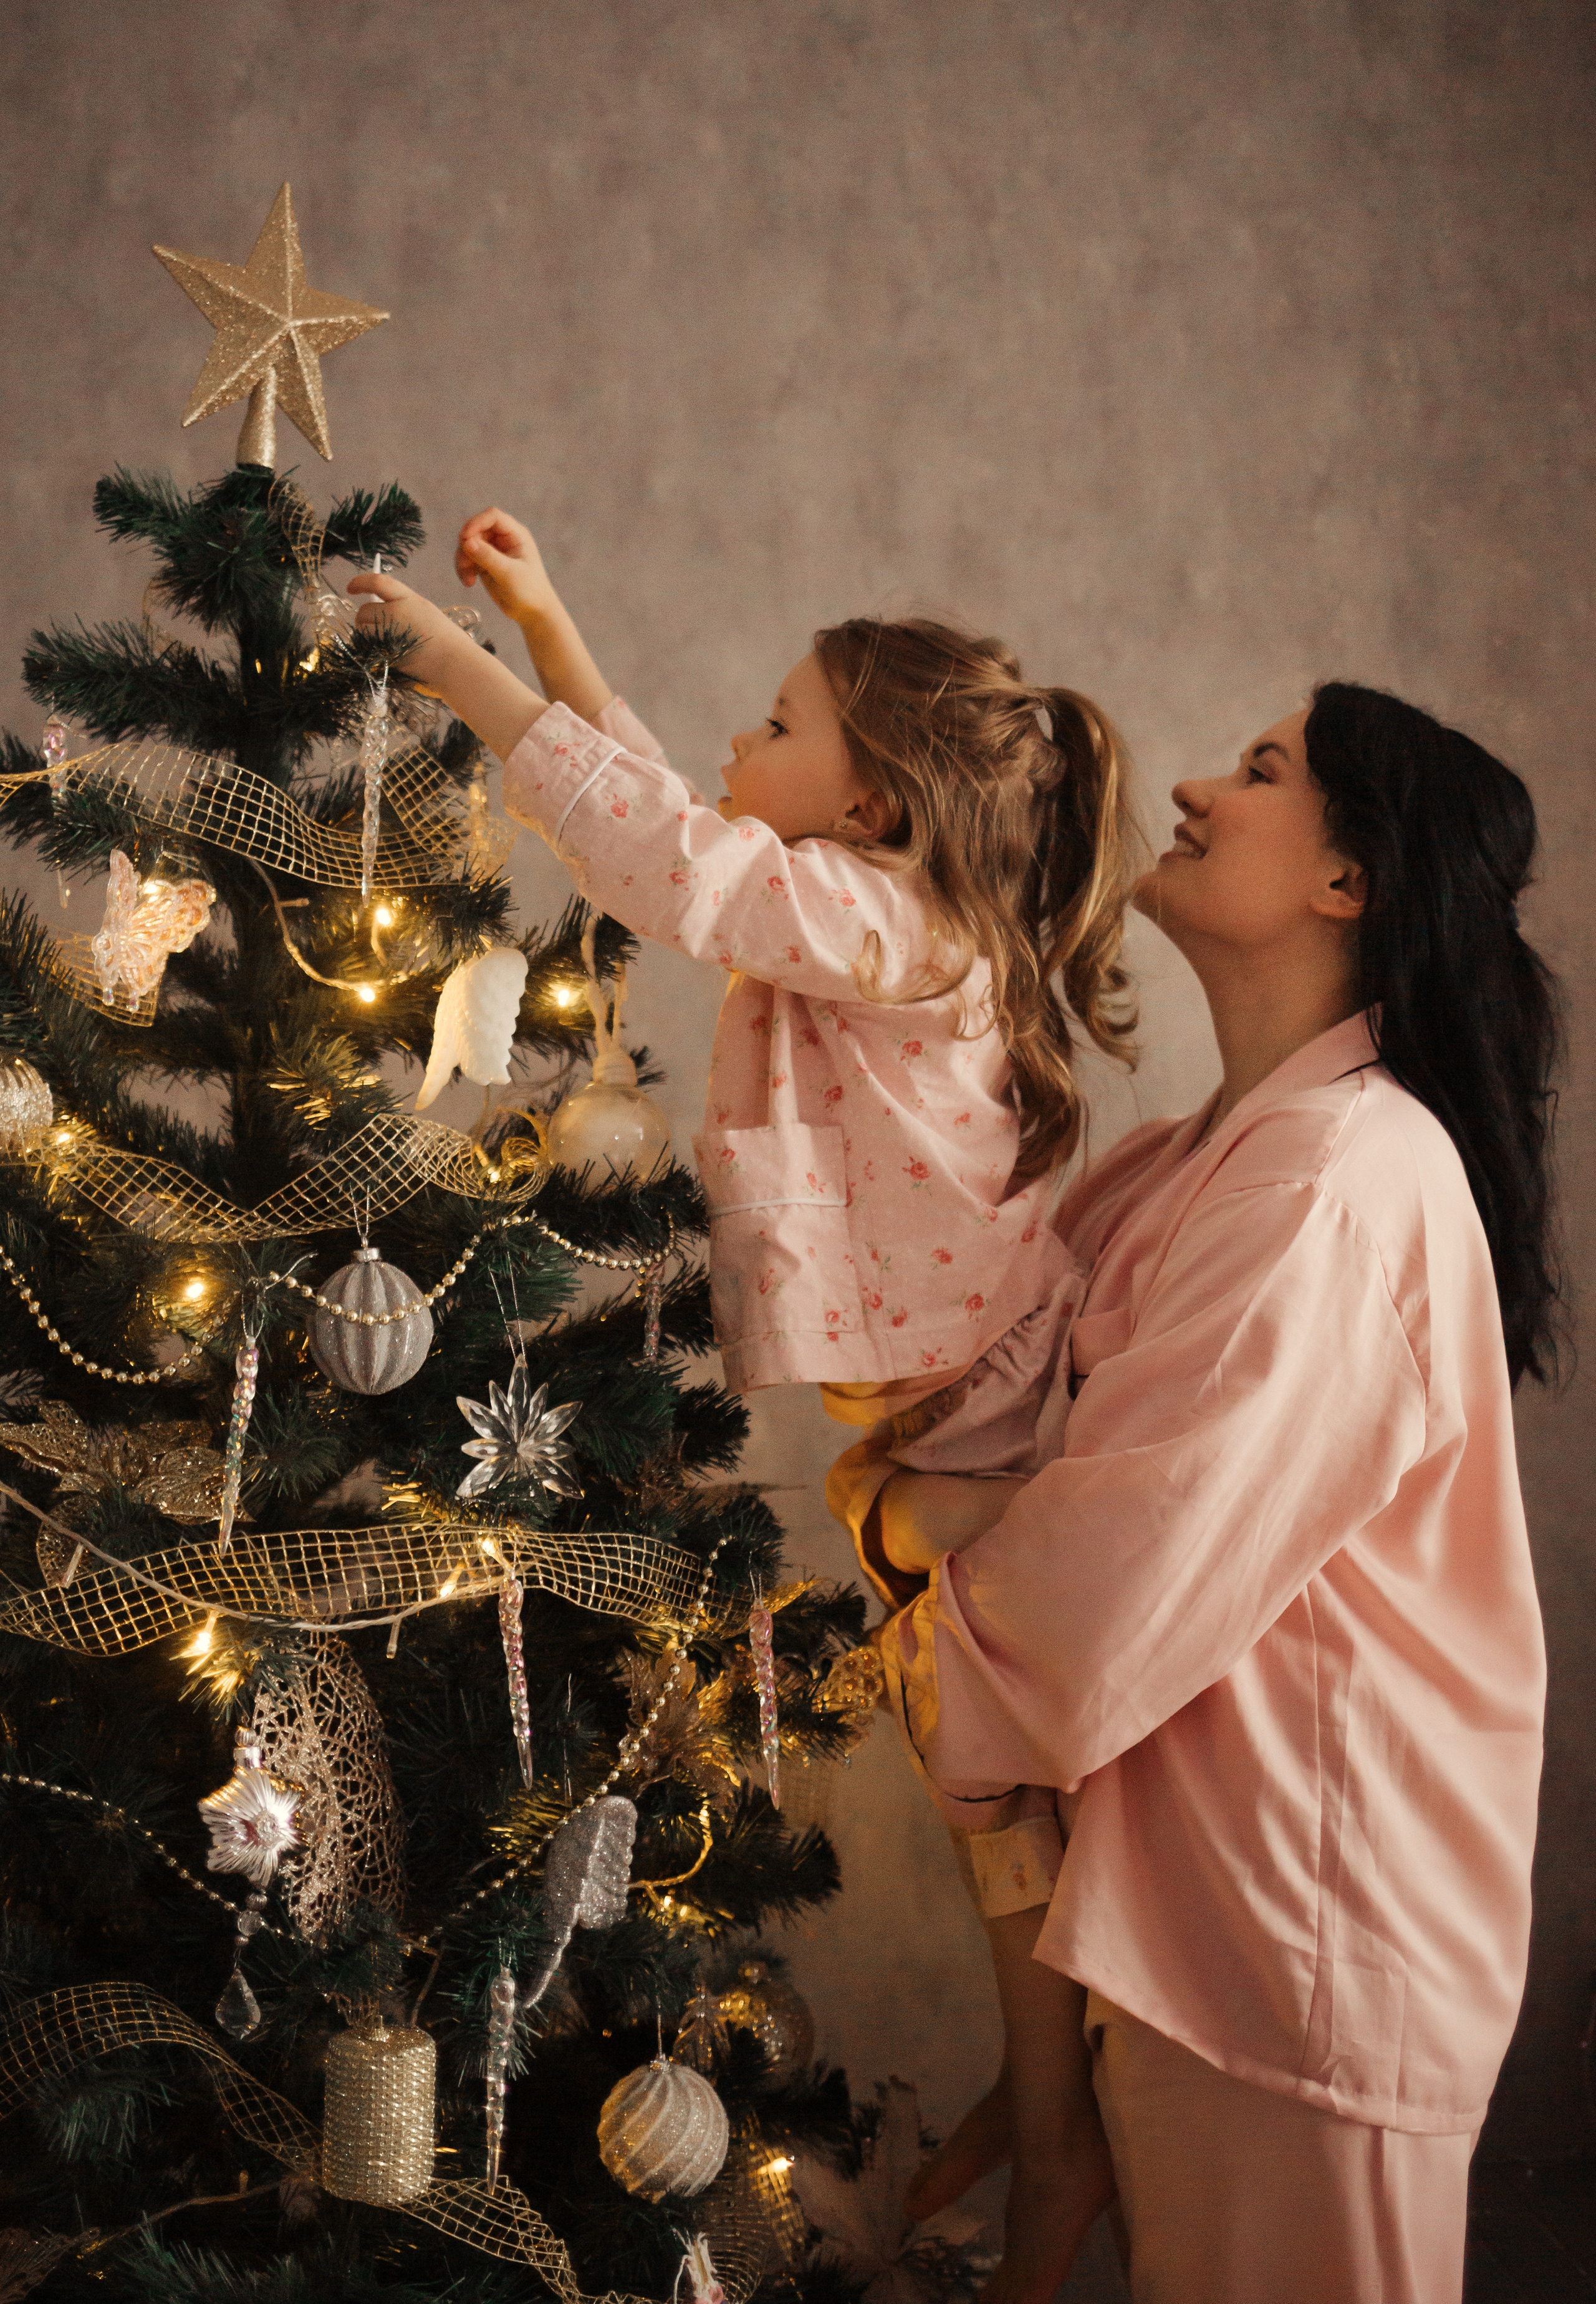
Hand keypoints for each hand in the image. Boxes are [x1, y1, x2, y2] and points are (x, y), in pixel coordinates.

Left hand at [347, 571, 476, 700]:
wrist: (457, 665)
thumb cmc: (449, 642)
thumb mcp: (427, 614)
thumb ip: (404, 608)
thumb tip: (379, 609)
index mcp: (410, 600)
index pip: (378, 582)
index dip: (361, 582)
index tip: (351, 587)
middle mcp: (397, 613)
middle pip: (364, 610)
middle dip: (364, 618)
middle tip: (375, 628)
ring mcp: (390, 635)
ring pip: (361, 631)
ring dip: (365, 636)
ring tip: (382, 643)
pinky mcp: (386, 654)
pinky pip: (367, 650)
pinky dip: (370, 651)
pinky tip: (385, 654)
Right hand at [455, 507, 560, 624]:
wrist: (533, 612)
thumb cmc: (529, 591)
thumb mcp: (509, 574)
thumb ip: (488, 557)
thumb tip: (466, 542)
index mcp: (516, 534)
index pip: (492, 516)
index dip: (476, 523)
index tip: (464, 538)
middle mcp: (504, 539)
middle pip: (476, 529)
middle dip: (466, 545)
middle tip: (464, 564)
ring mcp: (493, 551)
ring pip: (468, 544)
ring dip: (462, 559)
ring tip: (468, 580)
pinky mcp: (485, 563)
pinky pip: (467, 558)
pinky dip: (463, 569)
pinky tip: (468, 583)